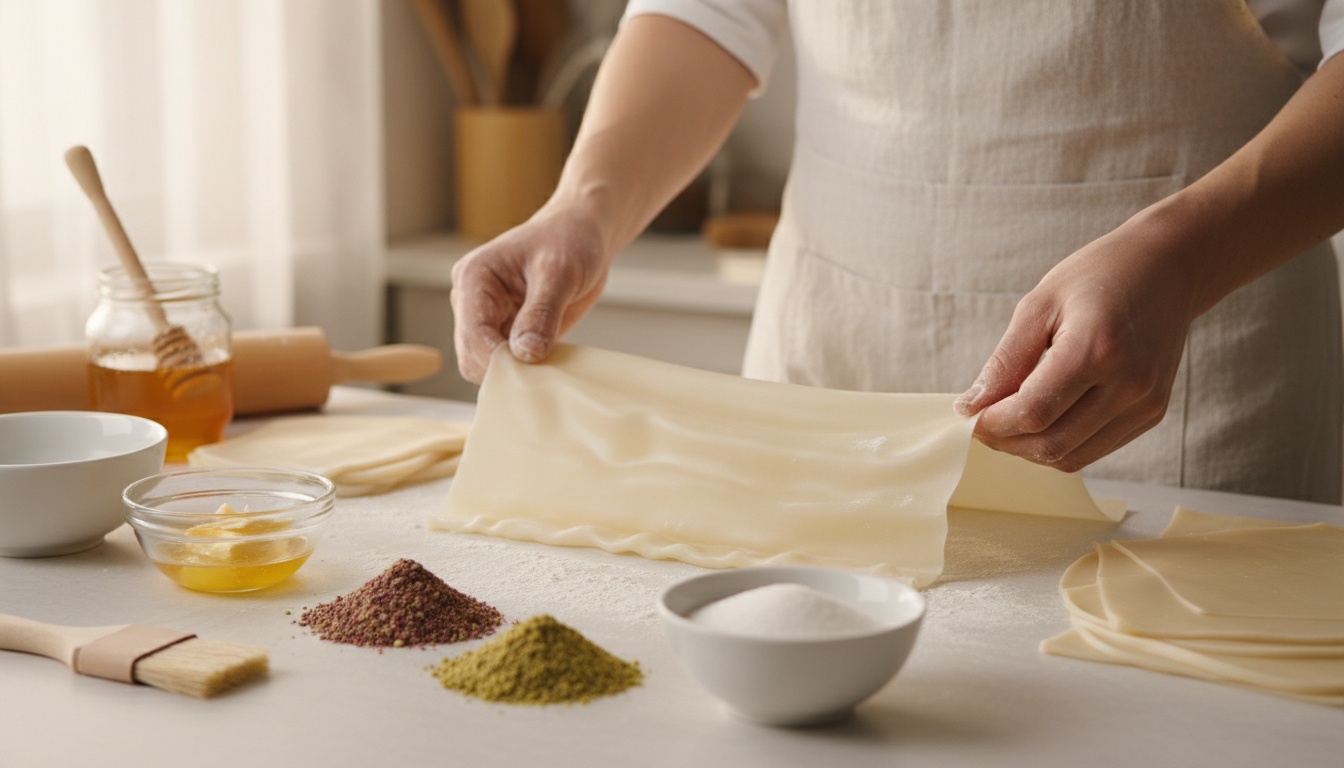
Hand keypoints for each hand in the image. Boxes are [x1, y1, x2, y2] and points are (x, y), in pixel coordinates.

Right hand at [450, 206, 610, 383]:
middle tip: (545, 367)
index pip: (473, 334)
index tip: (532, 368)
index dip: (498, 359)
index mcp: (474, 278)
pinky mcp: (505, 331)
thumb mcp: (560, 273)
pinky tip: (549, 361)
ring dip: (517, 371)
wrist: (582, 235)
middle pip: (472, 357)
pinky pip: (507, 363)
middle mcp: (472, 301)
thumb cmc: (569, 240)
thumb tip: (525, 354)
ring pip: (486, 365)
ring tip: (550, 361)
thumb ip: (541, 314)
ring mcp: (487, 318)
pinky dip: (526, 370)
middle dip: (506, 368)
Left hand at [953, 216, 1201, 471]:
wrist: (1167, 268)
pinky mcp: (1152, 413)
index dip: (993, 424)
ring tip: (1009, 422)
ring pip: (1072, 456)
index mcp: (1098, 350)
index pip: (1034, 411)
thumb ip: (1005, 361)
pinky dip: (1060, 444)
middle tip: (982, 423)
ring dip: (1030, 449)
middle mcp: (1129, 384)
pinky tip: (1043, 420)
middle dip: (1006, 441)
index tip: (968, 416)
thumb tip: (971, 406)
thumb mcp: (1040, 305)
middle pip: (1052, 443)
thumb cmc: (1100, 276)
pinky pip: (1095, 449)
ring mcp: (1145, 403)